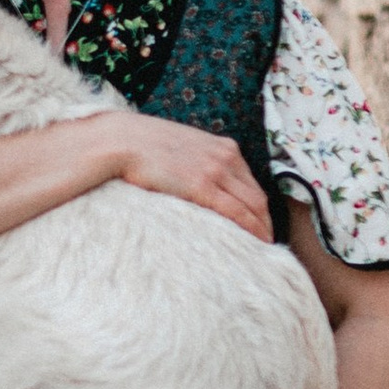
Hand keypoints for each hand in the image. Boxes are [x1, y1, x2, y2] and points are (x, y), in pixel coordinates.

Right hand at [111, 119, 271, 240]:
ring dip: (261, 228)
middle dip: (265, 221)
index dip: (259, 207)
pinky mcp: (202, 186)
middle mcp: (226, 157)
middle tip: (265, 242)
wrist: (123, 140)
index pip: (252, 182)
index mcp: (224, 147)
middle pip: (257, 196)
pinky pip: (236, 211)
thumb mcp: (184, 147)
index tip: (260, 223)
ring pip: (252, 205)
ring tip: (262, 247)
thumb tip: (200, 182)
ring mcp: (215, 170)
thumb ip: (200, 162)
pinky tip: (255, 242)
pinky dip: (250, 228)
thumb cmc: (145, 146)